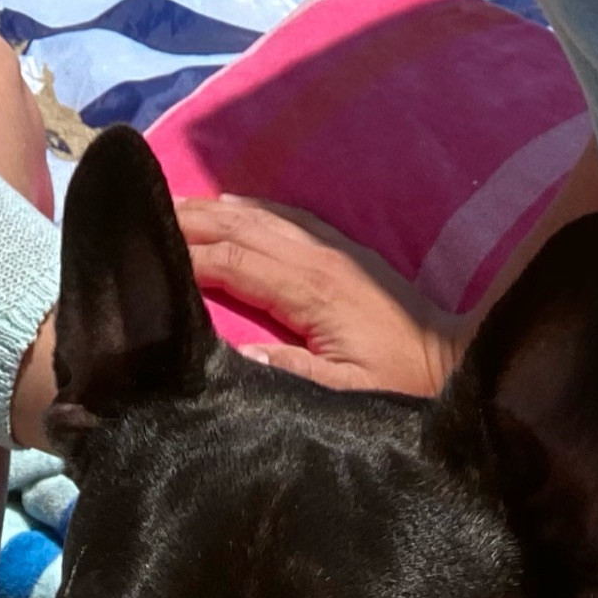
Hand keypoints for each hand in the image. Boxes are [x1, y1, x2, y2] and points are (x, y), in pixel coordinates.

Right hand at [175, 195, 465, 393]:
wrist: (453, 361)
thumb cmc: (398, 385)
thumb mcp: (342, 394)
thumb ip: (288, 374)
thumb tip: (232, 354)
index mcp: (314, 290)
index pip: (237, 262)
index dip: (190, 255)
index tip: (146, 251)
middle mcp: (321, 258)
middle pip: (245, 227)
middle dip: (193, 218)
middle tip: (144, 211)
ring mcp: (334, 250)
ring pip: (264, 217)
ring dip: (216, 209)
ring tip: (172, 203)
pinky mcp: (344, 254)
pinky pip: (289, 219)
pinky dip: (252, 209)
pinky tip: (231, 205)